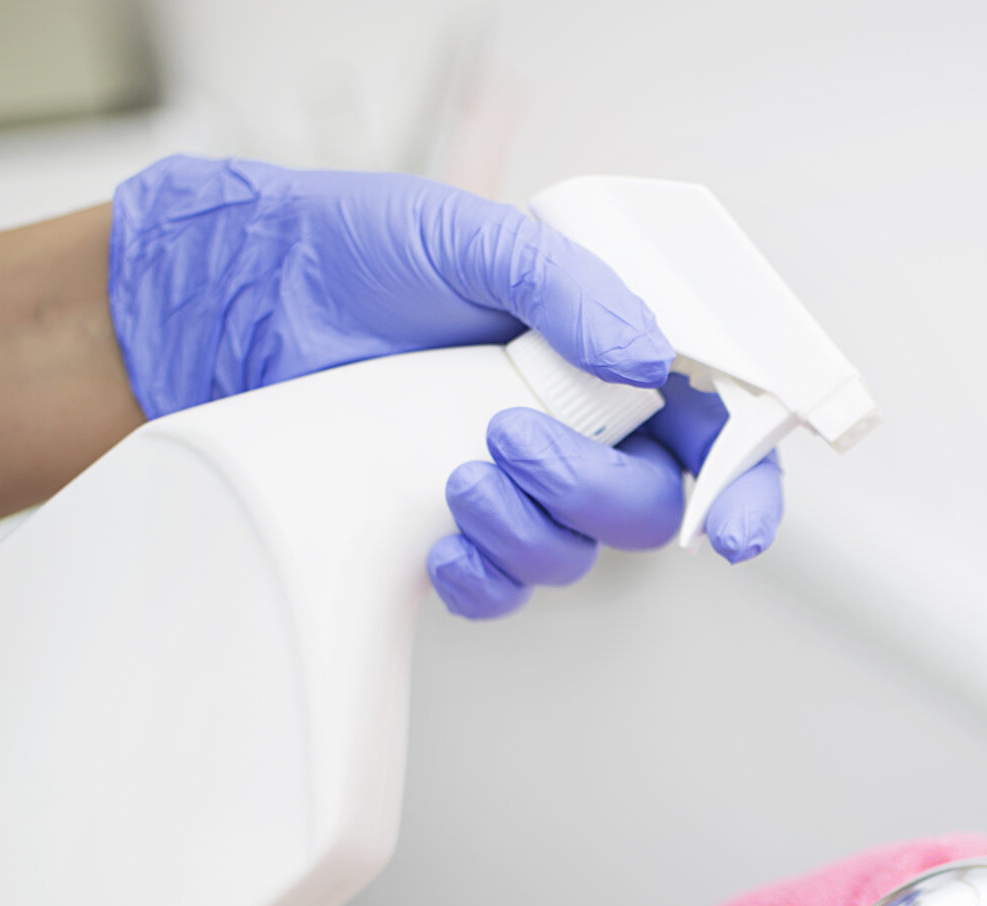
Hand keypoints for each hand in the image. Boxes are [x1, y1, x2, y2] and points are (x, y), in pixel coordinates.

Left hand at [107, 157, 784, 620]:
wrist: (243, 304)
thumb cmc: (357, 252)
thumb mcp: (470, 236)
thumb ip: (568, 289)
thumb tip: (644, 352)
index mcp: (611, 352)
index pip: (713, 429)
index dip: (743, 486)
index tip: (734, 527)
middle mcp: (580, 424)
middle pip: (652, 509)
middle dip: (594, 495)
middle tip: (511, 439)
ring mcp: (522, 480)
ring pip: (578, 553)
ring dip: (528, 531)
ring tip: (456, 474)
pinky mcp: (458, 528)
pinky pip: (504, 588)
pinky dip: (481, 580)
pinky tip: (440, 544)